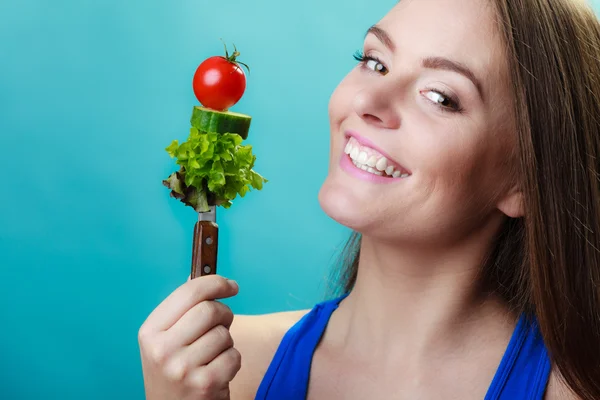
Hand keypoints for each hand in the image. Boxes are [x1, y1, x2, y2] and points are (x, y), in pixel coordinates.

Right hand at [138, 275, 240, 399]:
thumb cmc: (174, 372)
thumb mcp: (165, 340)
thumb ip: (181, 310)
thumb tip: (204, 276)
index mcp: (150, 332)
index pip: (188, 292)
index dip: (215, 283)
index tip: (231, 286)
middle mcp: (162, 349)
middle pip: (210, 310)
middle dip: (224, 314)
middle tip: (223, 324)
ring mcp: (182, 369)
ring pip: (224, 334)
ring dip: (226, 342)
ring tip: (212, 355)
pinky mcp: (204, 384)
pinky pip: (234, 356)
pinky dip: (232, 361)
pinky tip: (217, 371)